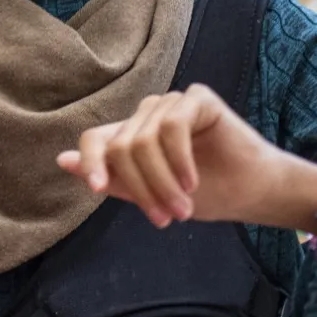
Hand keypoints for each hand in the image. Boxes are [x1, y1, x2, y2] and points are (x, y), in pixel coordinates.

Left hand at [58, 86, 316, 232]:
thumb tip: (62, 160)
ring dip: (162, 182)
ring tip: (183, 208)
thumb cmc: (206, 194)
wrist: (253, 192)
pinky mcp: (196, 98)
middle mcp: (147, 115)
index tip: (97, 190)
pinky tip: (192, 182)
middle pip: (121, 148)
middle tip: (165, 218)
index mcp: (131, 136)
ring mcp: (170, 103)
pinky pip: (171, 126)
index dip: (89, 162)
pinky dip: (179, 161)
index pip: (94, 139)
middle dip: (141, 188)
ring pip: (143, 140)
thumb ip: (111, 178)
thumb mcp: (150, 195)